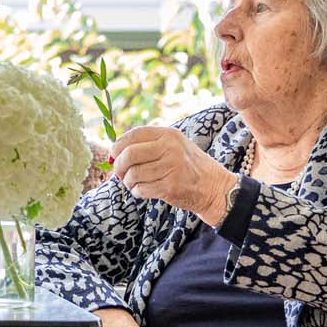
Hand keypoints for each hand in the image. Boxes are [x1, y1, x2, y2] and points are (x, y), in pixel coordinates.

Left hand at [111, 126, 235, 223]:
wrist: (213, 186)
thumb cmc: (187, 166)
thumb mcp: (174, 146)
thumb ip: (148, 145)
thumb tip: (115, 152)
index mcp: (169, 135)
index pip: (134, 134)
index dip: (118, 145)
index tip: (113, 154)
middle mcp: (170, 148)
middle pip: (130, 154)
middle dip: (119, 166)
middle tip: (119, 173)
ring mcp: (171, 167)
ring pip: (133, 174)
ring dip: (129, 182)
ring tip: (134, 183)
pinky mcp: (170, 186)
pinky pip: (141, 189)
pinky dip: (137, 192)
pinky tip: (144, 190)